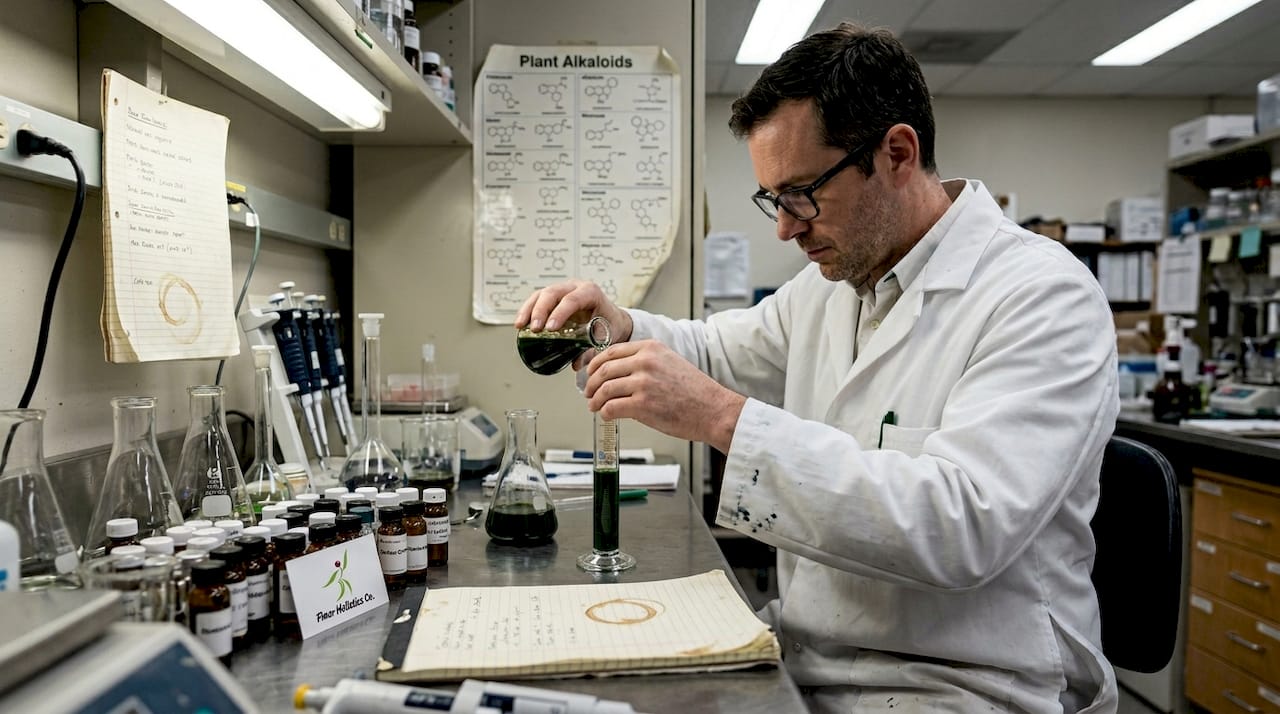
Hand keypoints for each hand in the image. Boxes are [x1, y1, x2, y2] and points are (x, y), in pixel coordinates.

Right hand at [514, 279, 632, 339]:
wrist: (612, 318)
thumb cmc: (610, 325)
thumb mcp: (605, 337)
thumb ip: (592, 350)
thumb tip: (576, 364)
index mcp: (591, 292)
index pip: (573, 299)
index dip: (560, 312)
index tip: (550, 328)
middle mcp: (575, 287)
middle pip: (553, 293)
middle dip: (541, 311)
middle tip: (535, 329)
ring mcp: (563, 289)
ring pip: (541, 294)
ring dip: (529, 310)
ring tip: (520, 326)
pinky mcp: (553, 296)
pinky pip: (537, 299)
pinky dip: (527, 310)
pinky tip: (520, 323)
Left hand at [584, 340, 744, 452]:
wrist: (713, 410)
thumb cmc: (694, 391)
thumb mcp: (669, 362)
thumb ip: (644, 362)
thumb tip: (617, 373)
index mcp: (650, 348)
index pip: (610, 352)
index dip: (595, 365)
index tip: (590, 374)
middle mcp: (645, 362)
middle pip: (603, 369)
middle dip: (591, 383)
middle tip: (589, 393)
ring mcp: (643, 383)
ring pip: (604, 389)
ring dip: (595, 400)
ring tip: (594, 406)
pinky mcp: (643, 405)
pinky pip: (611, 407)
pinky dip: (604, 412)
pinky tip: (606, 415)